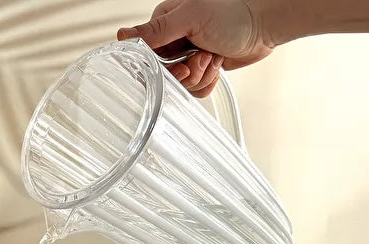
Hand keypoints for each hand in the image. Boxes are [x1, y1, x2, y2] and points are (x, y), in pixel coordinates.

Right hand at [117, 0, 273, 96]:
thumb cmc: (234, 11)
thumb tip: (121, 36)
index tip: (180, 64)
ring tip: (214, 57)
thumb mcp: (189, 18)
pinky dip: (207, 82)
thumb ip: (154, 32)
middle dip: (186, 73)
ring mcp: (188, 55)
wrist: (265, 22)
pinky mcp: (202, 69)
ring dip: (200, 76)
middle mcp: (173, 40)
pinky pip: (194, 89)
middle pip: (163, 75)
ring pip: (180, 84)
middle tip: (201, 59)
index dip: (161, 69)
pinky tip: (218, 65)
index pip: (146, 57)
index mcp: (164, 24)